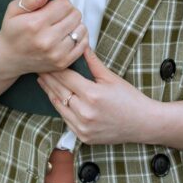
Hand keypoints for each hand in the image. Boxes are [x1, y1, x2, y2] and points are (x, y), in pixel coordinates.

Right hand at [0, 0, 87, 77]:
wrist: (9, 59)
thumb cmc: (11, 31)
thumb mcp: (13, 10)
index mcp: (35, 24)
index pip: (64, 5)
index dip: (61, 0)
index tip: (55, 2)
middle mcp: (47, 40)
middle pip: (75, 16)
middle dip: (69, 10)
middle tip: (59, 13)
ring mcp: (56, 54)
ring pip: (81, 29)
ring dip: (75, 23)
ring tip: (63, 24)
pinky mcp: (63, 63)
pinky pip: (83, 44)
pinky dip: (80, 36)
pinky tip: (69, 34)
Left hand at [38, 48, 156, 144]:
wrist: (144, 124)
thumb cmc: (130, 99)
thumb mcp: (111, 78)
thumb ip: (93, 62)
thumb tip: (81, 45)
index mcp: (92, 95)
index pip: (66, 77)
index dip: (54, 68)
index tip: (46, 60)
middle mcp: (85, 113)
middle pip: (59, 91)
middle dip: (48, 78)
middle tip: (38, 67)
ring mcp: (83, 127)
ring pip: (59, 106)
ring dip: (50, 92)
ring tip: (42, 80)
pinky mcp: (83, 136)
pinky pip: (65, 119)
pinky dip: (60, 107)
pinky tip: (55, 97)